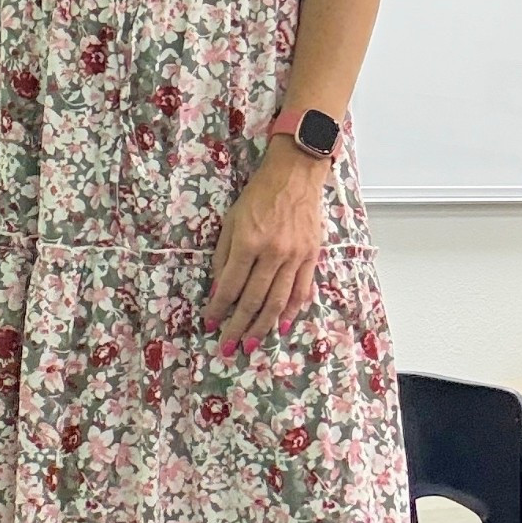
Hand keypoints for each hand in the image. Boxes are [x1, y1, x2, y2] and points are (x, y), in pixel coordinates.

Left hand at [204, 141, 326, 352]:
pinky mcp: (311, 257)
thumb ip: (223, 257)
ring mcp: (295, 256)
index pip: (231, 285)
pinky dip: (291, 312)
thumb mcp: (231, 220)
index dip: (219, 308)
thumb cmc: (258, 196)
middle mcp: (272, 252)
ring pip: (278, 301)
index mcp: (248, 242)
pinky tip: (280, 326)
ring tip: (251, 345)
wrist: (295, 176)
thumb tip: (219, 290)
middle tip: (228, 346)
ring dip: (263, 327)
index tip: (210, 323)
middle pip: (254, 300)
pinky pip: (301, 291)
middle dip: (238, 326)